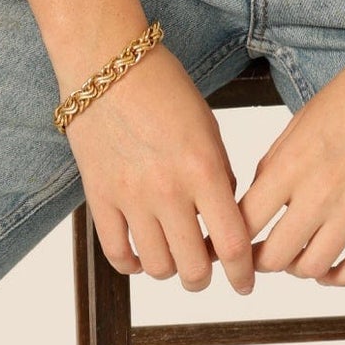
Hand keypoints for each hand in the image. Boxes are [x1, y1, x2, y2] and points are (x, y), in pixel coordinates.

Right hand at [65, 44, 256, 296]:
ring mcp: (131, 197)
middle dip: (206, 277)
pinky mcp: (99, 197)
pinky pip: (117, 253)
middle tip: (207, 268)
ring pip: (157, 268)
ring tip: (175, 255)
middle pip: (194, 268)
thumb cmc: (163, 85)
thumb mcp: (207, 125)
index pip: (232, 244)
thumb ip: (218, 174)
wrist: (106, 62)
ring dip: (171, 270)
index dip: (243, 273)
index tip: (245, 282)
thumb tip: (222, 216)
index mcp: (203, 169)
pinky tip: (142, 254)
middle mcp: (168, 190)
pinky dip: (133, 264)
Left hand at [232, 35, 344, 288]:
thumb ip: (278, 160)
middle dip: (262, 261)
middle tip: (261, 256)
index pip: (246, 220)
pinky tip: (330, 269)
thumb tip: (259, 197)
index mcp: (292, 161)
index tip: (232, 242)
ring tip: (297, 259)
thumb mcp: (302, 119)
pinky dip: (339, 276)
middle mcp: (320, 190)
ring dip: (299, 269)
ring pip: (314, 267)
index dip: (232, 237)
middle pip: (276, 254)